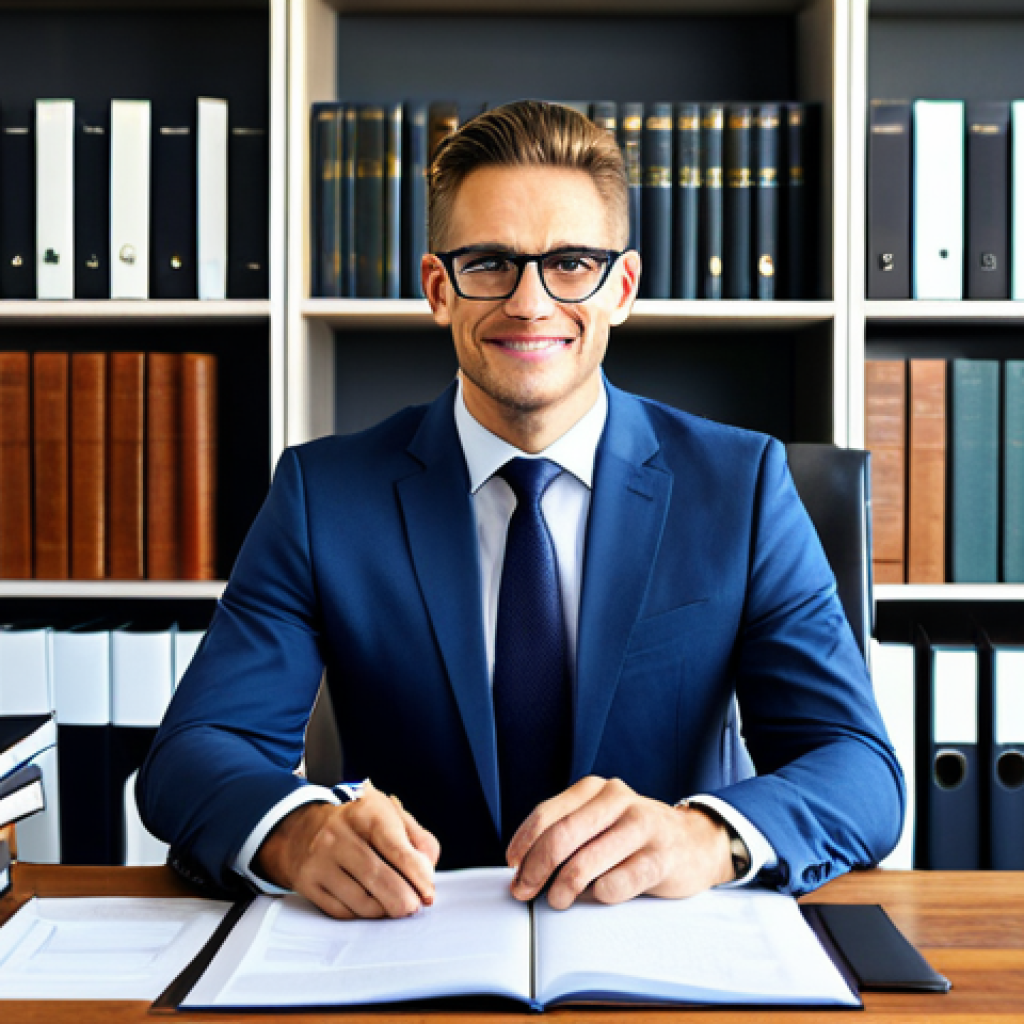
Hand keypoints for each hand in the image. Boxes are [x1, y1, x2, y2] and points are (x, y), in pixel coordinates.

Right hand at [254, 782, 440, 918]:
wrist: (302, 826)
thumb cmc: (358, 821)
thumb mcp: (388, 813)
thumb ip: (417, 837)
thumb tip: (428, 868)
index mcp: (365, 812)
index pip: (396, 849)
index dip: (418, 875)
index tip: (428, 892)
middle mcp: (338, 835)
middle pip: (377, 877)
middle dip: (403, 899)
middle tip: (415, 906)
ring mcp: (319, 860)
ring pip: (360, 899)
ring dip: (385, 910)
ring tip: (397, 907)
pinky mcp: (307, 883)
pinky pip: (341, 910)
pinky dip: (362, 914)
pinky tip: (373, 906)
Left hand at [505, 776, 734, 909]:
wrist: (694, 843)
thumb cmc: (635, 836)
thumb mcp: (600, 820)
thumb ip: (567, 832)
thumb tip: (523, 867)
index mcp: (595, 789)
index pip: (547, 814)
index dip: (523, 844)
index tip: (512, 867)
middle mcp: (617, 799)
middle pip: (561, 837)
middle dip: (535, 869)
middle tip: (525, 891)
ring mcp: (642, 826)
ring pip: (585, 862)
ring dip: (562, 889)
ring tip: (558, 900)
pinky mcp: (661, 857)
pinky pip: (616, 885)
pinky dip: (599, 897)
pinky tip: (600, 895)